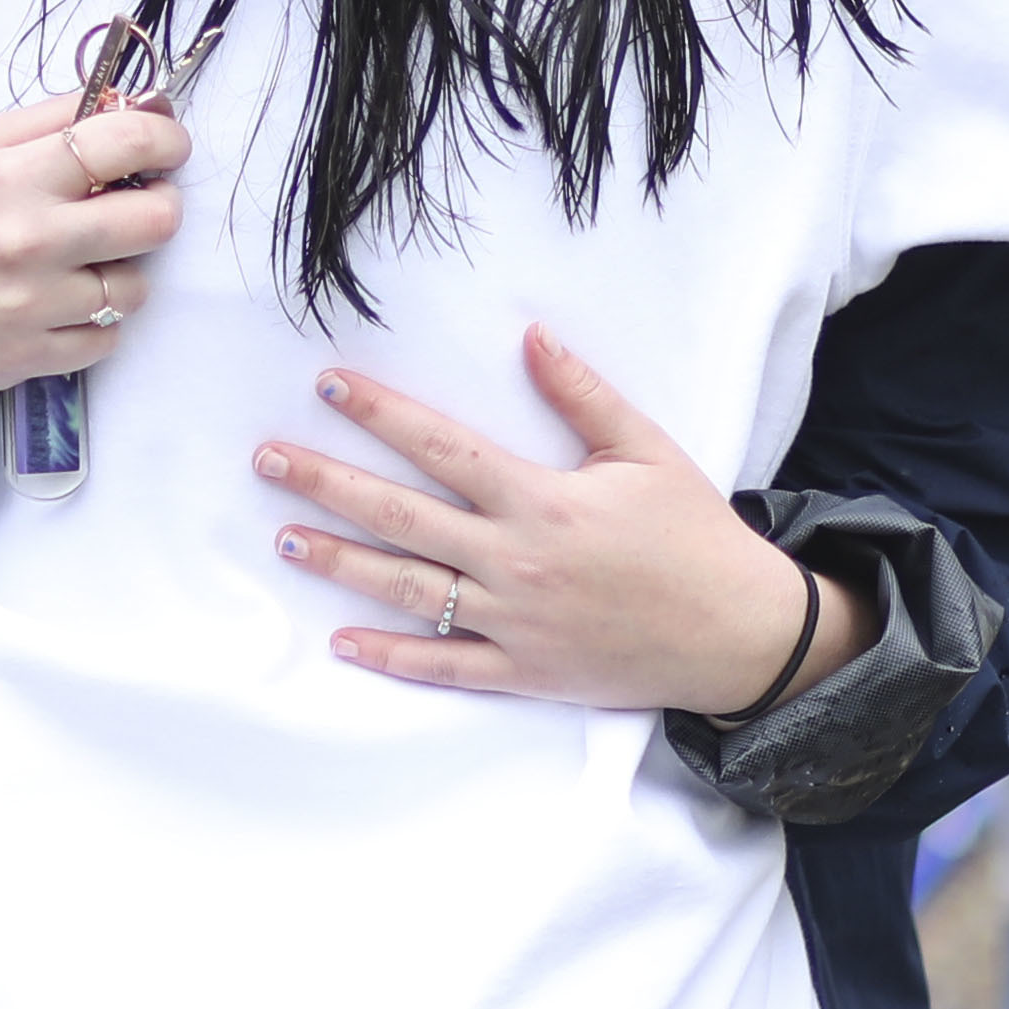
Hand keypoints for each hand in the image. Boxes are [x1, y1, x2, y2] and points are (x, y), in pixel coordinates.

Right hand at [0, 91, 189, 406]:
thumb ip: (54, 121)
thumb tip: (135, 104)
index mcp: (12, 177)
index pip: (126, 142)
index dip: (165, 140)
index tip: (168, 147)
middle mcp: (27, 240)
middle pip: (154, 220)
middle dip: (158, 206)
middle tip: (138, 205)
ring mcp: (32, 305)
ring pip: (136, 287)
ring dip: (122, 271)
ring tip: (84, 263)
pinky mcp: (33, 357)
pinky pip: (108, 338)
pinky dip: (95, 321)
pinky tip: (61, 304)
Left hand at [254, 330, 875, 712]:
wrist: (741, 634)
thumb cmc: (696, 537)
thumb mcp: (648, 453)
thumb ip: (584, 395)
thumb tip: (530, 335)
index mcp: (543, 501)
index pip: (442, 448)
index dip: (380, 413)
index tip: (327, 384)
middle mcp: (515, 562)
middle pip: (400, 516)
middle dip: (327, 484)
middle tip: (266, 459)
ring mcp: (513, 623)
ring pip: (406, 590)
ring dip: (339, 564)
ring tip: (283, 539)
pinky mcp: (523, 673)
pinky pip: (442, 667)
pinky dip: (389, 657)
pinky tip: (339, 641)